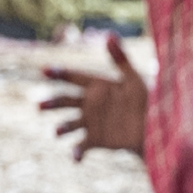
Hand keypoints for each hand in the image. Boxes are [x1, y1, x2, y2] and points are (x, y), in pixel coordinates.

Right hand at [40, 35, 150, 157]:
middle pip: (65, 102)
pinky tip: (75, 157)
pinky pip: (81, 146)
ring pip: (70, 124)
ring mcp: (90, 123)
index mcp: (96, 87)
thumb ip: (120, 59)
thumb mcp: (133, 78)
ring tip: (57, 131)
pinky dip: (76, 152)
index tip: (45, 71)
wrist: (152, 127)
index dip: (59, 74)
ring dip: (62, 127)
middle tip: (39, 106)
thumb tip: (108, 34)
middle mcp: (89, 104)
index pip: (74, 78)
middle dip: (52, 103)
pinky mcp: (95, 140)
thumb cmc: (145, 100)